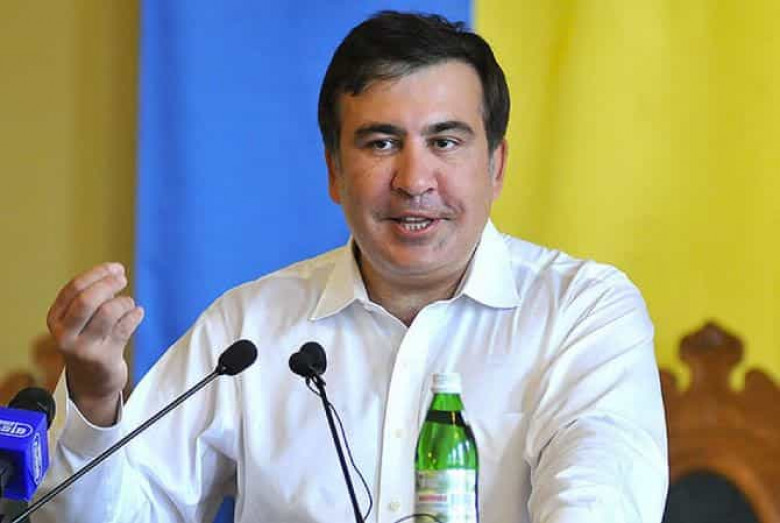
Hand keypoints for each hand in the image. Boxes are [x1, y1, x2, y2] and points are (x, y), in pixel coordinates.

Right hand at [47, 262, 143, 425]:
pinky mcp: (104, 359)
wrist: (91, 383)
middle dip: (108, 284)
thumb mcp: (79, 320)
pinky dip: (135, 316)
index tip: (115, 268)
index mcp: (56, 319)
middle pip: (87, 300)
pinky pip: (125, 328)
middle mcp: (65, 335)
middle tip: (122, 279)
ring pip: (108, 312)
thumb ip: (92, 296)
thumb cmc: (88, 342)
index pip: (74, 288)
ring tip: (128, 304)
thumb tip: (115, 271)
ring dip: (124, 302)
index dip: (97, 273)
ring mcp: (84, 348)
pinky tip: (137, 314)